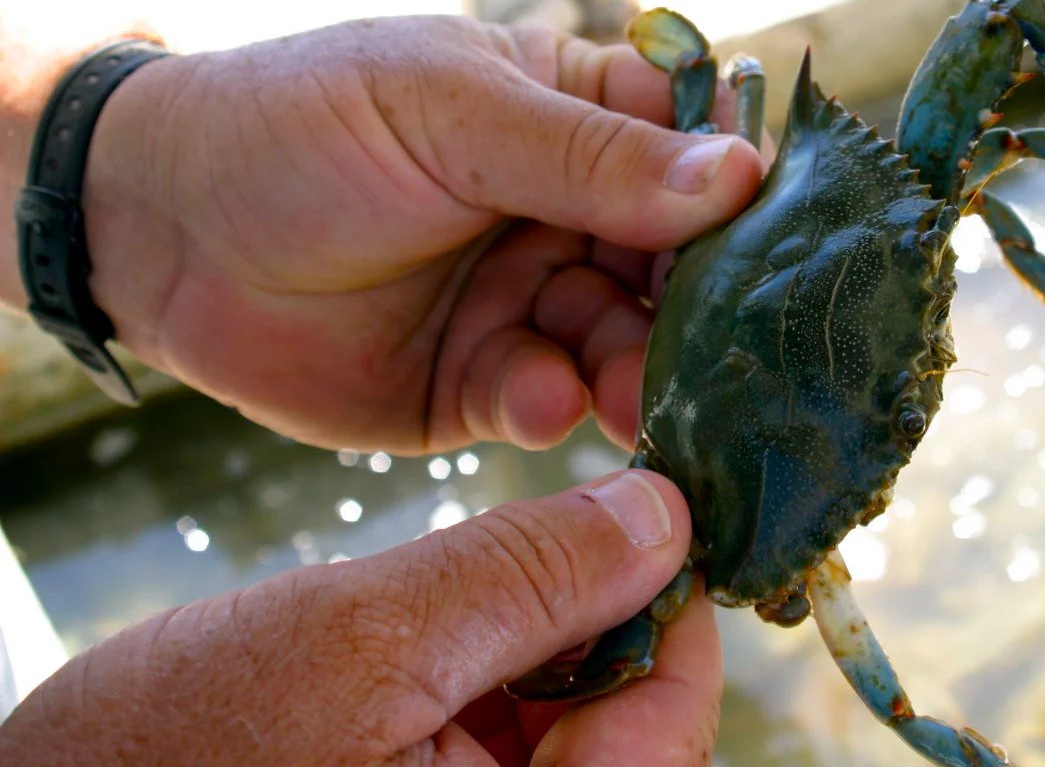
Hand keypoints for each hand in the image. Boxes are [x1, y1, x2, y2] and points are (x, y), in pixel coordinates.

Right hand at [0, 470, 719, 766]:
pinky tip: (412, 651)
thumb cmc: (165, 762)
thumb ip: (525, 575)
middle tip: (527, 544)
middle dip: (586, 624)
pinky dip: (474, 682)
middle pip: (626, 731)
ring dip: (525, 649)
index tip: (650, 512)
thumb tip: (662, 514)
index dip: (669, 608)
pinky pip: (493, 750)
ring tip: (430, 613)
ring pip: (562, 732)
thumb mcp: (360, 637)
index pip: (670, 727)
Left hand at [64, 16, 764, 450]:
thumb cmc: (300, 124)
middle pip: (678, 269)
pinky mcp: (481, 382)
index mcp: (575, 118)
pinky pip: (547, 400)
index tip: (786, 247)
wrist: (153, 226)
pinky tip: (534, 396)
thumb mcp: (449, 114)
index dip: (742, 200)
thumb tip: (739, 178)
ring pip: (625, 346)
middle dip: (700, 313)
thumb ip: (591, 156)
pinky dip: (551, 403)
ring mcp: (529, 299)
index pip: (695, 155)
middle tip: (725, 356)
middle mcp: (569, 213)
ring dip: (638, 372)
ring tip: (633, 396)